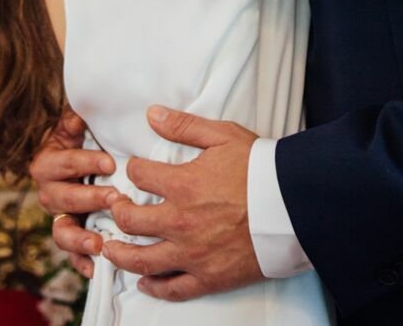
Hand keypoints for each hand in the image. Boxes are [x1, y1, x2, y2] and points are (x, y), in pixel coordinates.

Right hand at [30, 109, 115, 278]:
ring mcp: (61, 216)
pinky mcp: (72, 235)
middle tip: (115, 198)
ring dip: (79, 239)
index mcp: (49, 162)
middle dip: (88, 199)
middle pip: (62, 199)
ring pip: (61, 232)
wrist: (84, 155)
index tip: (109, 163)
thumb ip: (76, 117)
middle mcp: (50, 192)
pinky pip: (71, 255)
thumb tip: (78, 114)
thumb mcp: (78, 122)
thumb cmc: (85, 136)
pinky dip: (81, 263)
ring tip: (99, 243)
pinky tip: (95, 270)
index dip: (83, 162)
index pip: (62, 163)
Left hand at [101, 106, 261, 302]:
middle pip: (131, 220)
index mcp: (182, 185)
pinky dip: (155, 287)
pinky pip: (173, 288)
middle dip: (118, 211)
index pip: (140, 175)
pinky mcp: (207, 277)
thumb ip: (184, 126)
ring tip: (110, 249)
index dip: (133, 169)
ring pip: (142, 259)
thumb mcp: (222, 136)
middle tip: (116, 208)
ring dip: (121, 254)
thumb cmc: (260, 168)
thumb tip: (152, 114)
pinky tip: (144, 281)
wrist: (292, 205)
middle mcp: (180, 221)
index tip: (134, 169)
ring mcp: (192, 253)